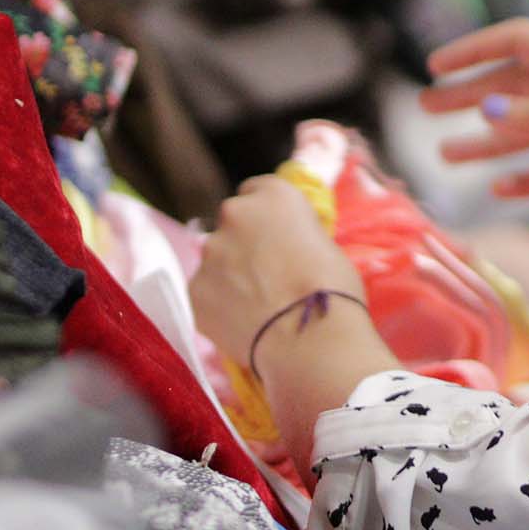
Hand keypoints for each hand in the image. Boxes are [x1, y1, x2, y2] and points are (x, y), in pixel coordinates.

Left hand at [191, 173, 363, 367]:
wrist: (310, 338)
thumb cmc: (334, 291)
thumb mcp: (325, 246)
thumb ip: (295, 237)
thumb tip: (286, 249)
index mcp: (274, 196)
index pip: (258, 191)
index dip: (268, 216)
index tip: (276, 235)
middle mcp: (235, 214)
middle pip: (233, 223)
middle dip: (245, 242)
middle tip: (267, 273)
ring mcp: (210, 253)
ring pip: (217, 259)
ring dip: (230, 274)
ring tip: (257, 306)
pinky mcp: (194, 289)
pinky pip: (207, 292)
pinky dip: (220, 304)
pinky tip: (243, 323)